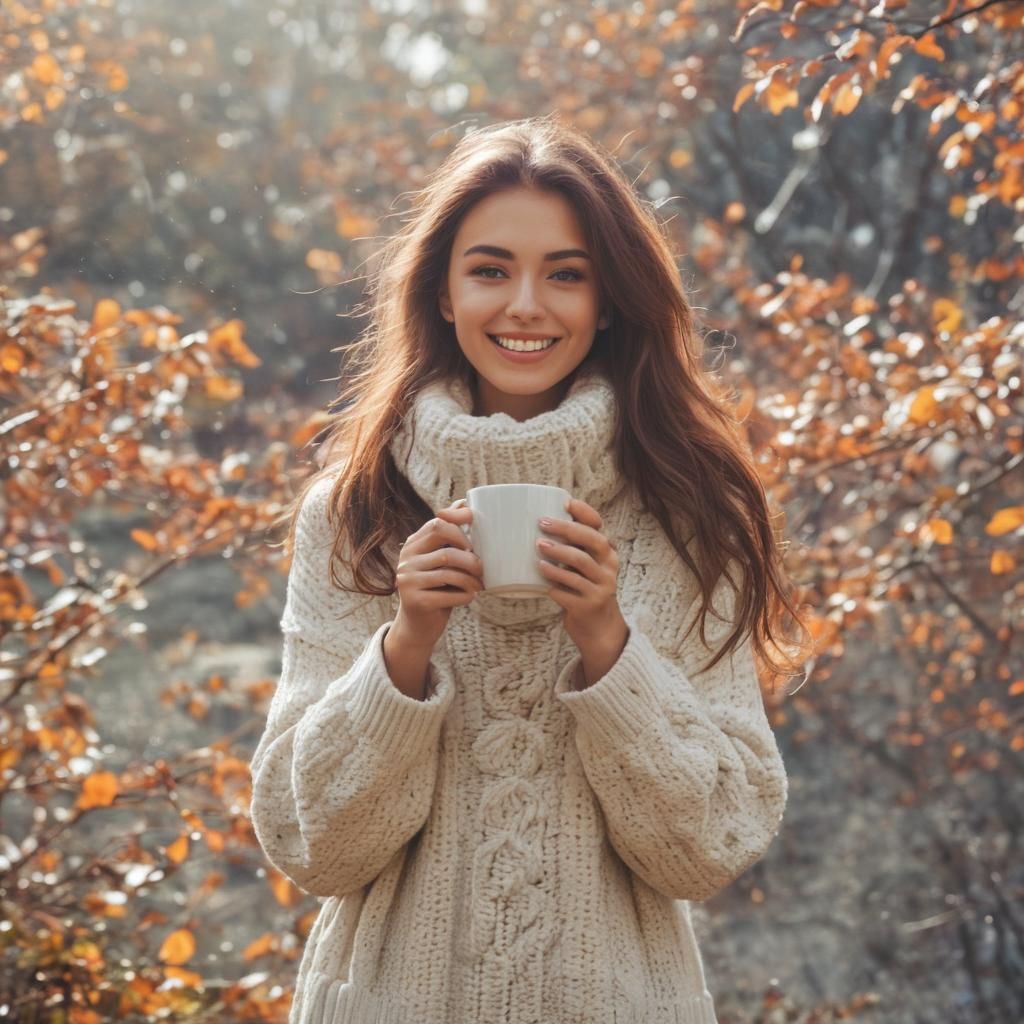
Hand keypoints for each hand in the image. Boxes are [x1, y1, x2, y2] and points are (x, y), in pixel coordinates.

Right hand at [392, 499, 482, 651]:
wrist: (417, 626)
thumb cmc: (435, 588)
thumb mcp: (438, 559)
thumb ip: (448, 534)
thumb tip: (464, 502)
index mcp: (413, 544)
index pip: (438, 523)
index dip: (462, 528)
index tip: (476, 541)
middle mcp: (406, 559)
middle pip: (445, 545)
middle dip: (469, 556)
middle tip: (480, 567)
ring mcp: (408, 580)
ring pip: (450, 571)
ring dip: (471, 579)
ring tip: (479, 585)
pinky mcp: (415, 601)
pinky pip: (450, 594)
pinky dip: (466, 596)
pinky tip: (469, 597)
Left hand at [536, 497, 626, 658]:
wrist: (598, 630)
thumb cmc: (584, 590)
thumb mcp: (585, 568)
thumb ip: (573, 550)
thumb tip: (539, 528)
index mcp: (607, 554)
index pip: (599, 527)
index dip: (584, 513)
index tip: (566, 503)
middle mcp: (609, 567)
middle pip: (592, 541)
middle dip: (567, 529)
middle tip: (542, 523)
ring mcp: (601, 587)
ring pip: (580, 563)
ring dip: (557, 553)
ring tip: (539, 548)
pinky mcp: (589, 605)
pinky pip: (569, 590)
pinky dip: (553, 582)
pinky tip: (541, 578)